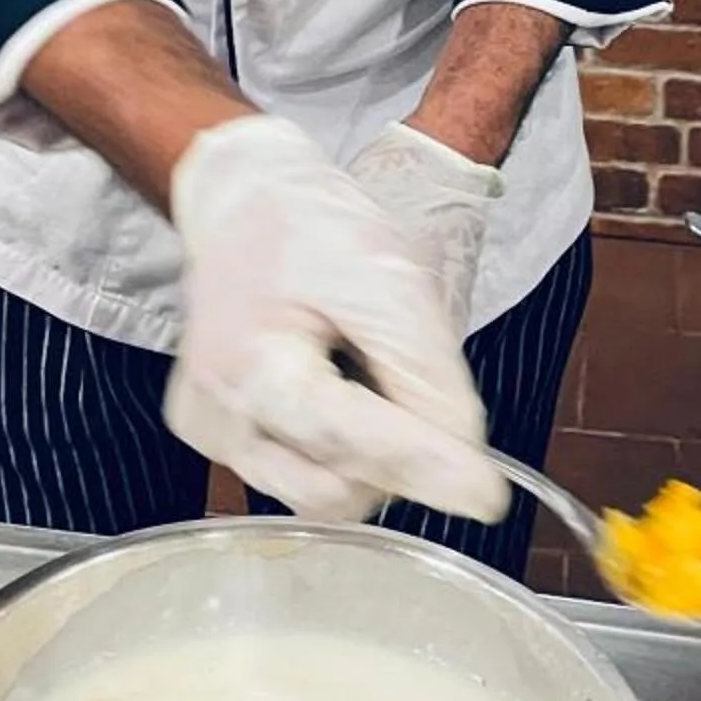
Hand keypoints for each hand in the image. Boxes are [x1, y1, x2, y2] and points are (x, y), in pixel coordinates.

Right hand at [165, 117, 507, 527]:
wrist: (248, 203)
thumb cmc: (312, 231)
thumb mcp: (389, 282)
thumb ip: (426, 377)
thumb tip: (466, 468)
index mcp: (248, 359)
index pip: (348, 436)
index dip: (424, 465)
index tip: (487, 495)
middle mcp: (218, 412)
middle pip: (335, 487)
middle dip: (393, 456)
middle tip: (402, 379)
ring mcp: (213, 434)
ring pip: (320, 497)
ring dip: (364, 458)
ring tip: (359, 377)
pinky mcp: (219, 443)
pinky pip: (301, 483)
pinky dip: (336, 453)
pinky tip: (333, 392)